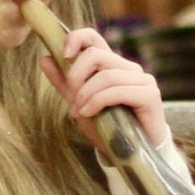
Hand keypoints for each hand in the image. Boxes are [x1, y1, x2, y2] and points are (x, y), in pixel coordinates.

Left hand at [40, 26, 169, 149]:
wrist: (131, 156)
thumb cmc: (109, 128)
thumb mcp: (80, 103)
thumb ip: (65, 83)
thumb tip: (45, 58)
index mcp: (112, 65)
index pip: (94, 38)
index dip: (76, 38)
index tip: (64, 55)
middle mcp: (129, 68)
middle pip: (96, 54)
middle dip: (76, 75)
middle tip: (71, 98)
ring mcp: (142, 80)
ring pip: (106, 75)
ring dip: (85, 94)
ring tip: (80, 112)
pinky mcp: (150, 95)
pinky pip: (117, 91)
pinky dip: (98, 102)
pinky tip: (90, 113)